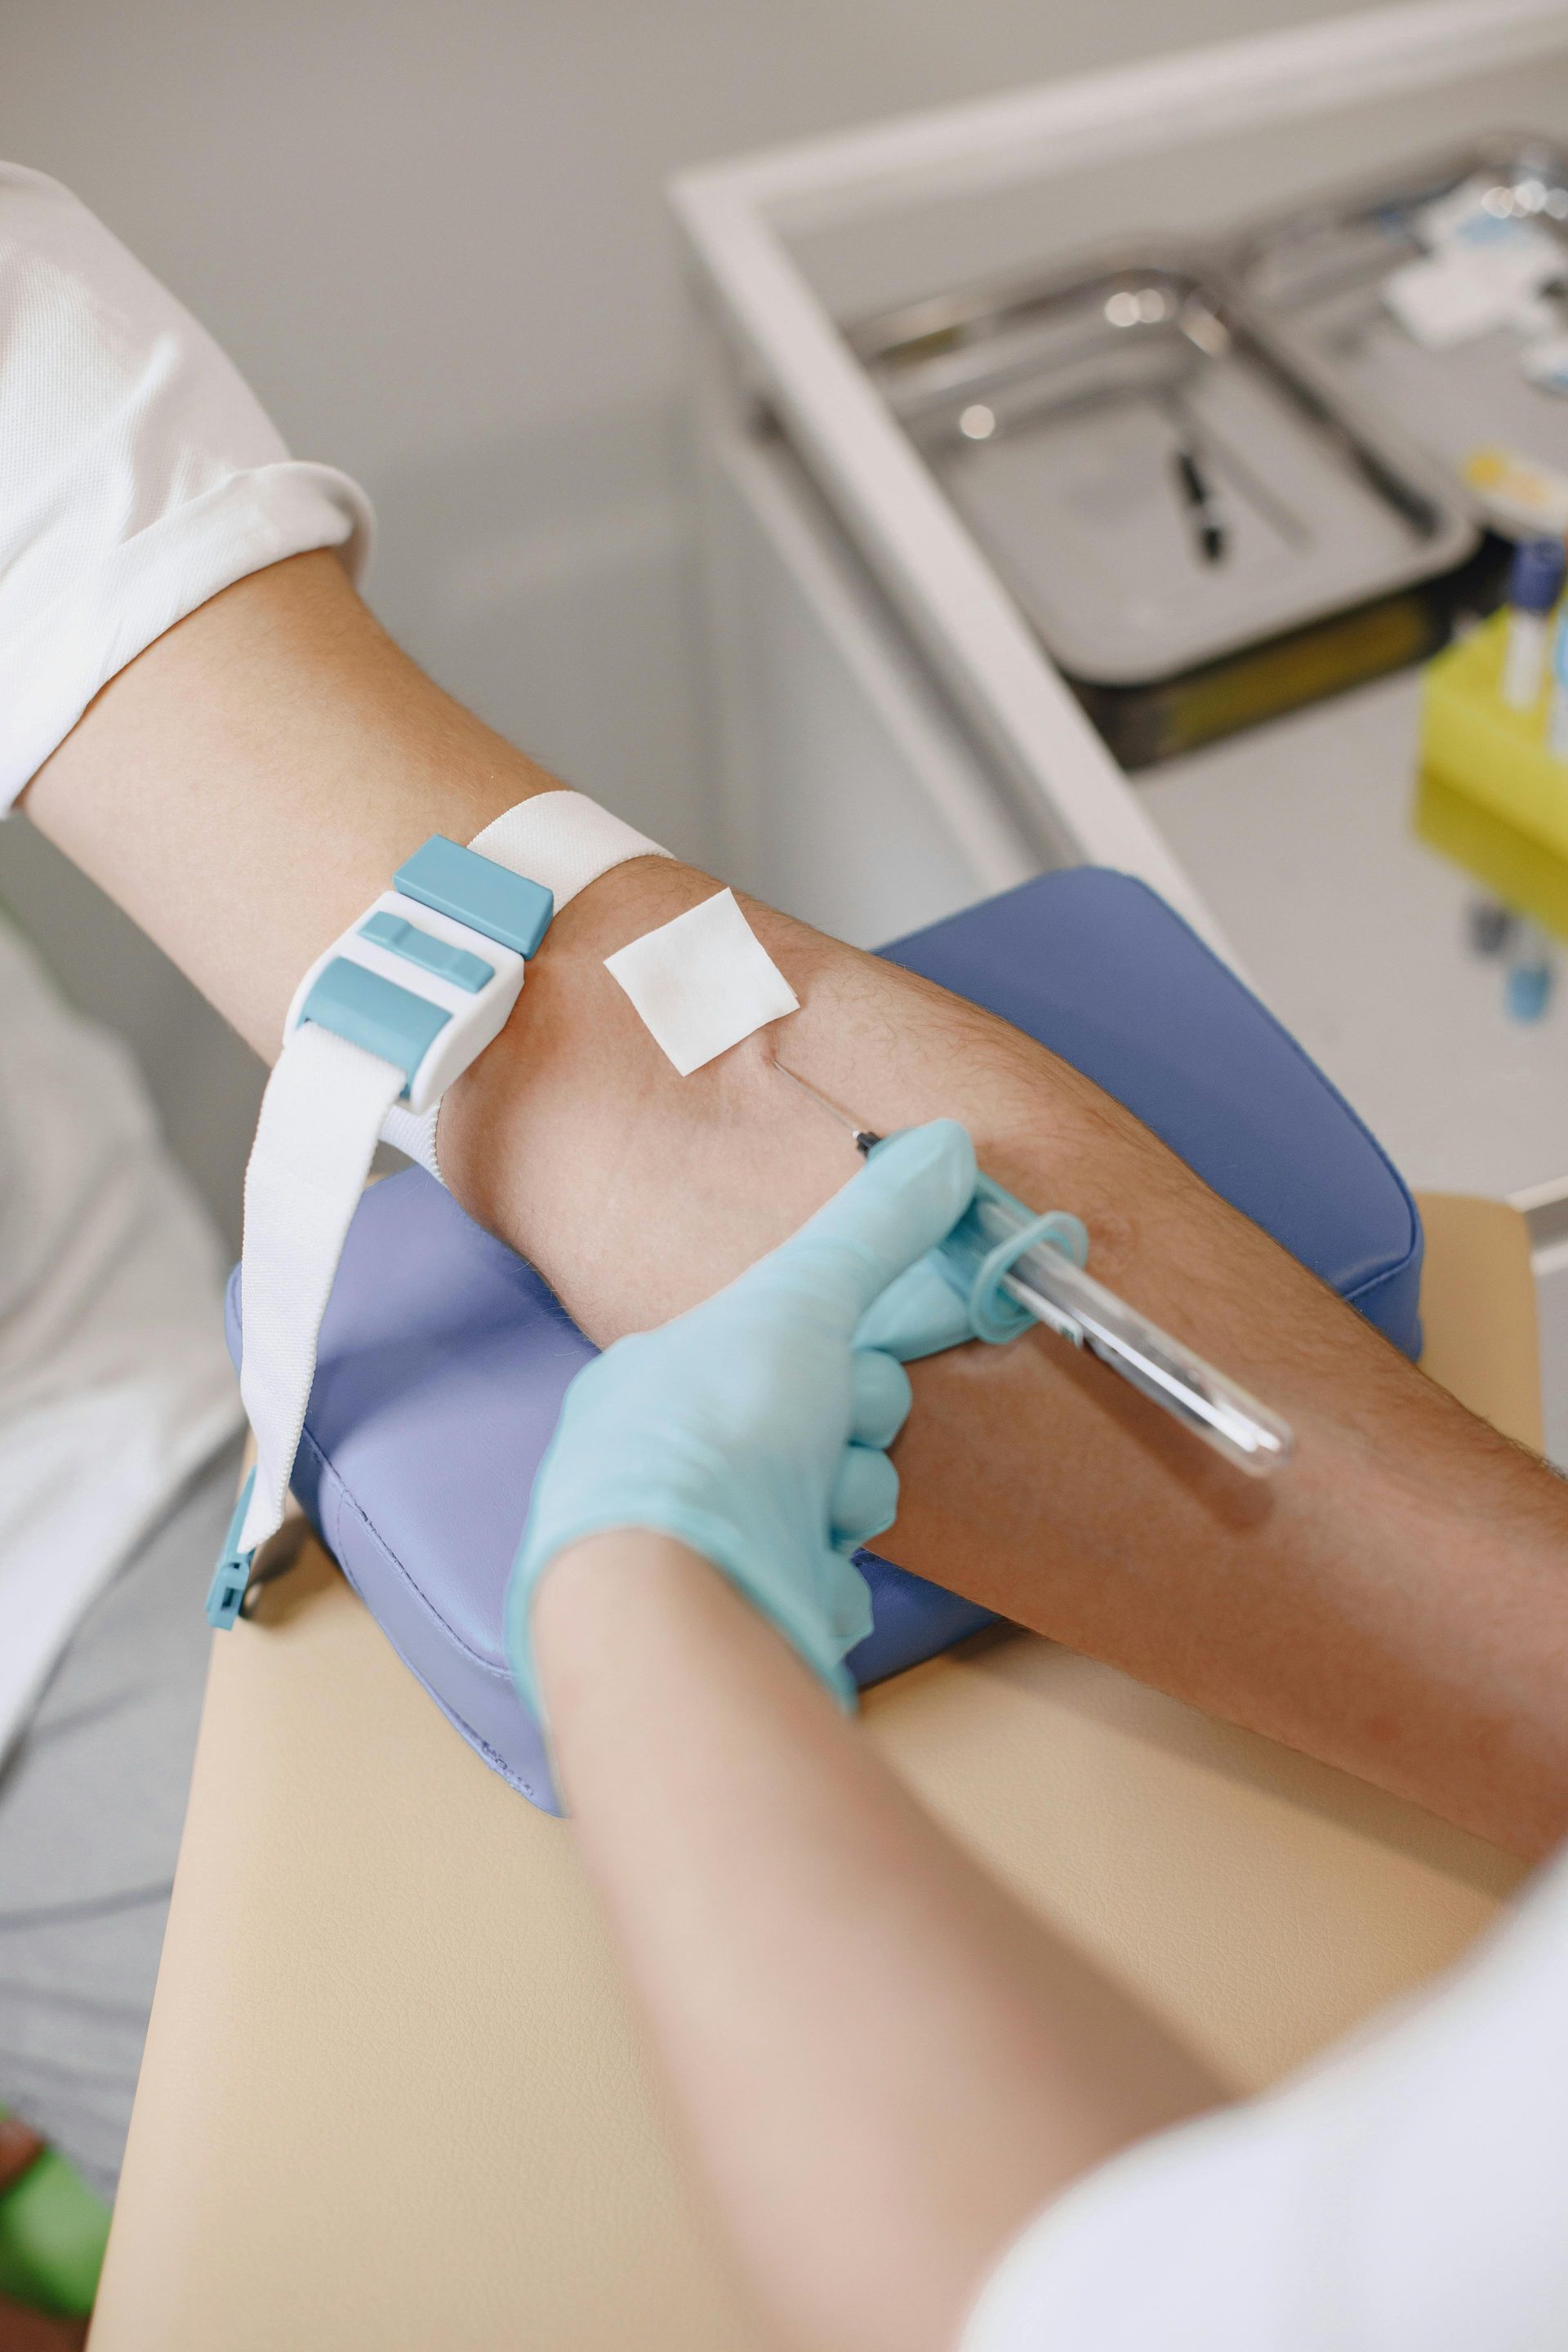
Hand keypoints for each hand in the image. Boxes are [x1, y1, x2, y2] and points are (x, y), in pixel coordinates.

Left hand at [507, 1120, 976, 1712]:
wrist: (678, 1600)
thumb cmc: (713, 1436)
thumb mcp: (801, 1299)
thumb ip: (876, 1227)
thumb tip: (946, 1145)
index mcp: (660, 1381)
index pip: (782, 1345)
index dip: (841, 1354)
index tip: (863, 1366)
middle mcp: (667, 1463)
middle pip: (817, 1426)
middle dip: (852, 1435)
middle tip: (835, 1437)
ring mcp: (701, 1547)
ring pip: (827, 1507)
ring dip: (846, 1504)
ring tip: (818, 1512)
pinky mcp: (735, 1620)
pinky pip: (822, 1586)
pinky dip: (829, 1580)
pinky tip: (806, 1574)